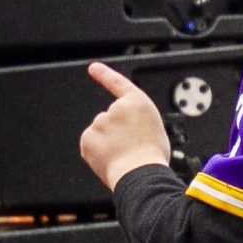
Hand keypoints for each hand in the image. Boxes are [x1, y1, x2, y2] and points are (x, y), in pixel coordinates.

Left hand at [81, 62, 172, 188]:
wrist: (140, 173)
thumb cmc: (152, 156)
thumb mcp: (154, 128)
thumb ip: (136, 122)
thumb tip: (125, 131)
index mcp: (137, 103)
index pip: (117, 83)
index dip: (104, 75)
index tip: (93, 68)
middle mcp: (116, 108)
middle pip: (110, 118)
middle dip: (115, 131)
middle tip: (130, 147)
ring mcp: (100, 122)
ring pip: (100, 132)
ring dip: (107, 143)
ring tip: (123, 156)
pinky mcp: (88, 138)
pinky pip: (91, 145)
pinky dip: (97, 153)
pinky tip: (110, 160)